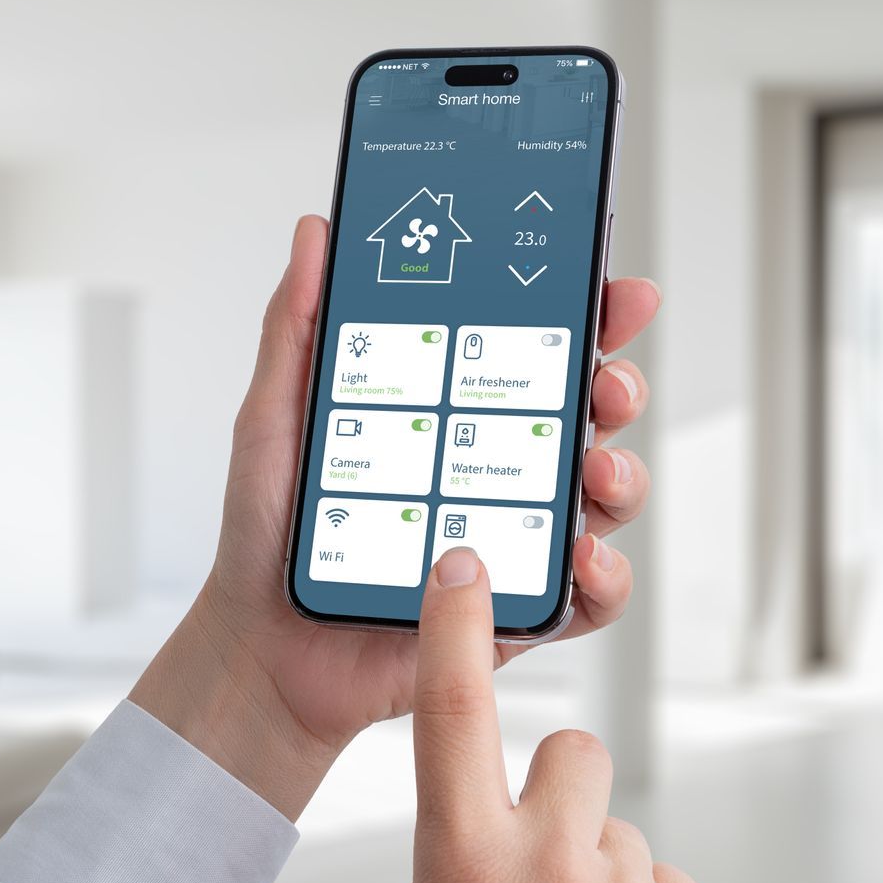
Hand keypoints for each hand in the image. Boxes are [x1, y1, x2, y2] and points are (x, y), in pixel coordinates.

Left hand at [131, 215, 659, 817]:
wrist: (261, 647)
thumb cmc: (271, 534)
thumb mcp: (276, 416)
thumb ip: (296, 327)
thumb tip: (316, 235)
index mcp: (453, 411)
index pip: (535, 351)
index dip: (587, 316)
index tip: (615, 290)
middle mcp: (494, 468)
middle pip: (587, 415)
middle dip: (616, 387)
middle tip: (605, 382)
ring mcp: (510, 537)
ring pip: (601, 499)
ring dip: (622, 476)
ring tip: (595, 470)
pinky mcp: (515, 610)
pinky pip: (584, 598)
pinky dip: (602, 579)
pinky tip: (583, 558)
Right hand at [388, 550, 725, 882]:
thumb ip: (462, 873)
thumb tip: (498, 846)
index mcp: (461, 861)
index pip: (453, 713)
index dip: (456, 630)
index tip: (465, 569)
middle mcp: (549, 862)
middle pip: (571, 754)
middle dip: (561, 795)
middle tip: (544, 867)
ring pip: (621, 831)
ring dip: (603, 876)